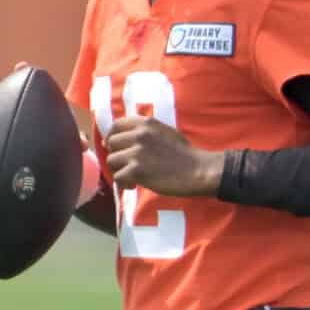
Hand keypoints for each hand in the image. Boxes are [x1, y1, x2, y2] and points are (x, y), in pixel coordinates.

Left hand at [106, 115, 224, 198]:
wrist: (198, 170)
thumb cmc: (185, 154)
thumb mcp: (165, 132)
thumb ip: (146, 131)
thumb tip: (124, 138)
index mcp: (146, 123)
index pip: (116, 125)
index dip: (111, 137)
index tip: (113, 147)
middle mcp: (139, 135)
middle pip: (111, 144)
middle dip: (116, 156)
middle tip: (126, 166)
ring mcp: (137, 152)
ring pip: (111, 161)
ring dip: (119, 171)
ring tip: (132, 178)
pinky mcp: (137, 170)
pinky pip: (117, 177)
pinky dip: (124, 184)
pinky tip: (134, 186)